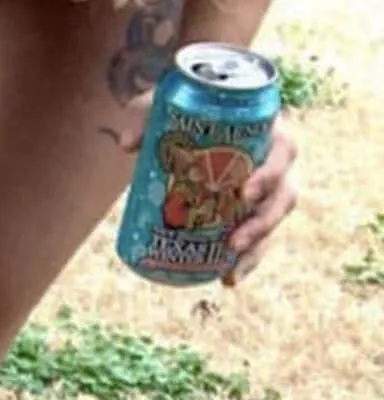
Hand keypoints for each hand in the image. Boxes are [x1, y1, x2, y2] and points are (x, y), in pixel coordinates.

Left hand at [116, 98, 299, 287]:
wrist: (191, 116)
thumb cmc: (188, 109)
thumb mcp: (169, 105)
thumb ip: (151, 115)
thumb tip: (128, 144)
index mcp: (267, 130)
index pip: (284, 150)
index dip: (270, 174)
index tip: (244, 193)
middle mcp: (273, 161)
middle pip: (285, 193)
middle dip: (263, 221)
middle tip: (234, 241)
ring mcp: (265, 189)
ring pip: (274, 220)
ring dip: (257, 247)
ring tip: (230, 268)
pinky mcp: (249, 210)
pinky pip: (258, 239)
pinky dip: (245, 262)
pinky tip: (227, 281)